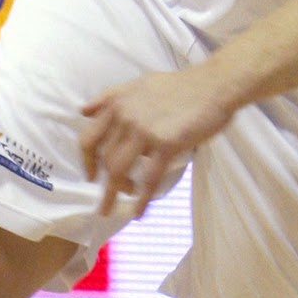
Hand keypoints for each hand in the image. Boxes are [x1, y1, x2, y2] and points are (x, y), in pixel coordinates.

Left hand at [80, 68, 235, 217]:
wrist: (214, 85)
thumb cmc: (180, 87)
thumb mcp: (138, 85)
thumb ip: (110, 98)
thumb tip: (84, 111)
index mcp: (117, 103)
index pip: (89, 138)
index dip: (87, 161)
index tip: (91, 175)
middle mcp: (126, 116)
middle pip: (105, 159)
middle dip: (105, 182)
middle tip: (108, 197)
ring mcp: (145, 130)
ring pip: (119, 170)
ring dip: (115, 193)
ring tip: (116, 208)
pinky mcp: (166, 144)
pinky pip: (149, 178)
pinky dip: (141, 199)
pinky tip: (138, 212)